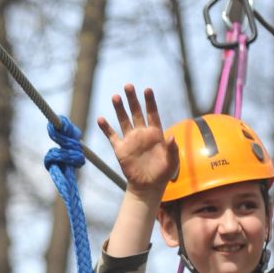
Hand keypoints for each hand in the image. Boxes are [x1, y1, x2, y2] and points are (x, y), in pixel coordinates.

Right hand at [96, 85, 177, 202]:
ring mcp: (130, 140)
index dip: (150, 102)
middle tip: (128, 86)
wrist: (148, 186)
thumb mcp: (172, 162)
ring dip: (119, 109)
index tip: (147, 90)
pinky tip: (101, 119)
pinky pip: (112, 136)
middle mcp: (142, 133)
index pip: (152, 113)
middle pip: (136, 112)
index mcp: (155, 133)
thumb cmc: (163, 173)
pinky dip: (106, 128)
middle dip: (132, 99)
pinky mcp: (121, 149)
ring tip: (115, 96)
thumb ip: (172, 149)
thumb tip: (170, 137)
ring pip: (123, 120)